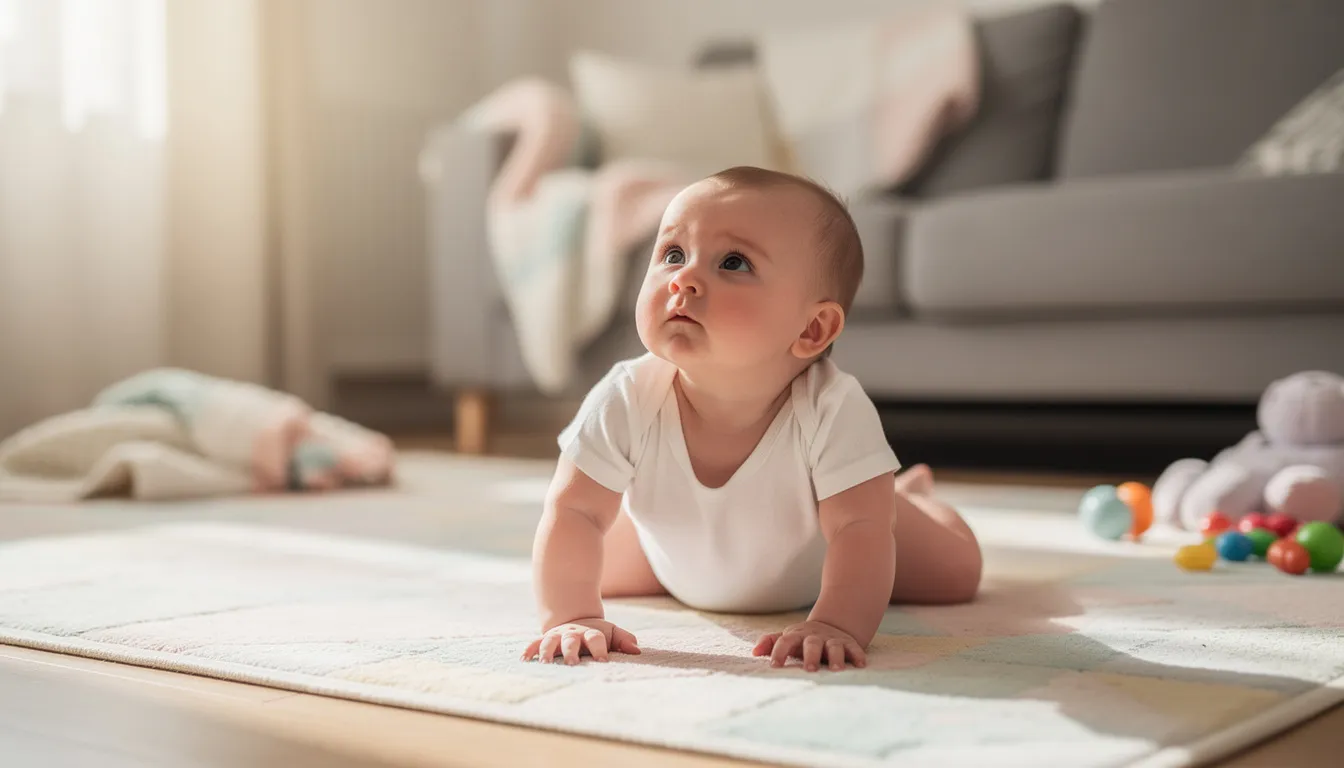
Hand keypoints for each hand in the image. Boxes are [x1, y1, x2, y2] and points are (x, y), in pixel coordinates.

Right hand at [521, 618, 640, 664]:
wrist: (575, 620)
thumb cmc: (597, 634)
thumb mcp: (612, 633)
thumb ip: (624, 640)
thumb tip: (637, 650)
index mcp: (590, 633)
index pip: (596, 639)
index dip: (600, 650)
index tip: (603, 662)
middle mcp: (572, 634)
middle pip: (571, 641)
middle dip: (570, 652)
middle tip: (572, 664)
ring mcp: (557, 636)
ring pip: (550, 642)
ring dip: (546, 652)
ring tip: (544, 664)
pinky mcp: (544, 640)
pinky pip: (534, 644)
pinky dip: (529, 651)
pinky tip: (524, 660)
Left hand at [753, 620, 866, 671]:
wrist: (830, 626)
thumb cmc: (803, 640)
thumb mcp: (788, 638)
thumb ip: (771, 643)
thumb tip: (754, 653)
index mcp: (796, 635)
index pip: (784, 641)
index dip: (778, 652)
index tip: (774, 666)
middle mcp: (814, 637)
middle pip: (811, 643)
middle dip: (811, 655)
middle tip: (809, 669)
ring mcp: (832, 639)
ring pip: (834, 646)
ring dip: (836, 657)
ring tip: (837, 670)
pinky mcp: (848, 643)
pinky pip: (854, 648)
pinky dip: (858, 655)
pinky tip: (860, 665)